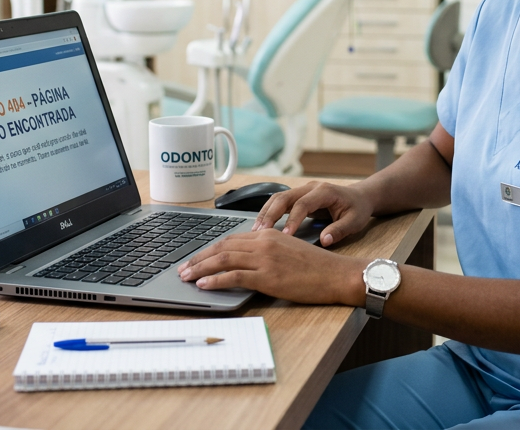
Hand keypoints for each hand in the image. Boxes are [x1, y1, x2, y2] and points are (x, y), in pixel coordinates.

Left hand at [177, 230, 364, 305]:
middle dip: (199, 258)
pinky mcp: (268, 276)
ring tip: (186, 276)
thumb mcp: (289, 250)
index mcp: (268, 234)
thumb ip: (267, 252)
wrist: (336, 274)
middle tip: (184, 268)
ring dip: (201, 268)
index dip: (210, 249)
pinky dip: (215, 280)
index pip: (230, 239)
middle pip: (222, 247)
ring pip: (223, 260)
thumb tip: (245, 263)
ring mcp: (265, 258)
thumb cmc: (317, 267)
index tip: (197, 258)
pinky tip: (204, 284)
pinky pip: (234, 276)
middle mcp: (264, 242)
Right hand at [253, 181, 374, 246]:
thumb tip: (323, 241)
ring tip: (256, 231)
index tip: (284, 236)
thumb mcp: (355, 221)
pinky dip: (269, 213)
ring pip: (278, 198)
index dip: (292, 219)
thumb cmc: (357, 209)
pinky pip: (279, 203)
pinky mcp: (298, 197)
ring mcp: (303, 191)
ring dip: (265, 213)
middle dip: (270, 214)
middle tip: (260, 233)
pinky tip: (262, 227)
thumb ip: (339, 230)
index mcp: (324, 191)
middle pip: (284, 197)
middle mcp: (310, 188)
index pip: (303, 204)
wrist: (360, 197)